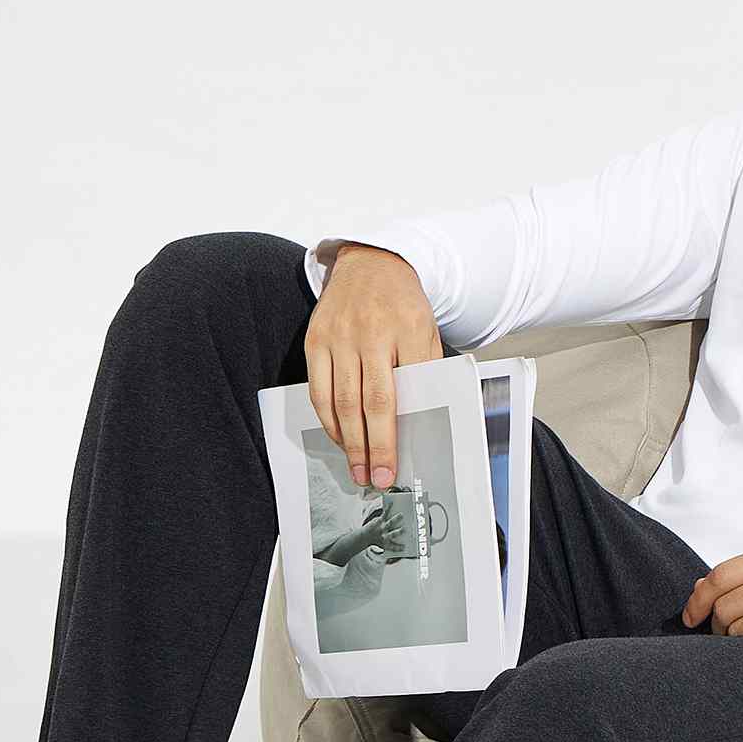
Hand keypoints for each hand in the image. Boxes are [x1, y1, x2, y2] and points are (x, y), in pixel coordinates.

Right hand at [305, 244, 443, 488]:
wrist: (373, 263)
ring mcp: (339, 336)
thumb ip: (422, 372)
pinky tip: (339, 437)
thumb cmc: (405, 307)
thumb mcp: (426, 333)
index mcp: (408, 331)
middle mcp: (370, 333)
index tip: (394, 466)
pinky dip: (328, 419)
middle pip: (368, 402)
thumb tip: (414, 424)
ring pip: (340, 400)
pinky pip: (318, 389)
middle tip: (374, 478)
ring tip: (356, 467)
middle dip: (371, 446)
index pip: (402, 393)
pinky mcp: (315, 339)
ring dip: (348, 440)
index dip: (394, 435)